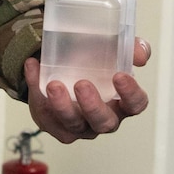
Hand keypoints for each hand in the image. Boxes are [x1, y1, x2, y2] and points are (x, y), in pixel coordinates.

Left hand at [26, 40, 150, 142]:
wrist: (63, 63)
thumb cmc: (95, 61)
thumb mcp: (114, 49)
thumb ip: (130, 48)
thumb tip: (141, 55)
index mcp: (122, 102)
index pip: (135, 104)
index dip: (130, 94)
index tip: (120, 76)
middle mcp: (103, 118)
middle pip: (103, 122)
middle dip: (92, 106)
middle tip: (81, 84)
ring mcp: (78, 126)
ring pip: (72, 125)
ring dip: (61, 105)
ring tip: (53, 84)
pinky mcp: (53, 125)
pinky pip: (44, 114)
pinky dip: (36, 91)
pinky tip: (33, 68)